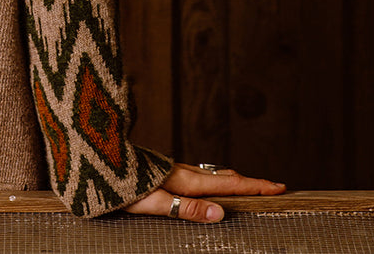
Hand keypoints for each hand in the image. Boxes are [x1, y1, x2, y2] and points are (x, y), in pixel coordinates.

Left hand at [126, 163, 285, 222]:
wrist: (93, 159)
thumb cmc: (121, 186)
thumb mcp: (154, 202)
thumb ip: (187, 209)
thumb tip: (221, 214)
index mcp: (186, 180)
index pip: (229, 184)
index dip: (255, 186)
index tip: (280, 186)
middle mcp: (183, 171)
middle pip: (225, 177)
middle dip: (250, 183)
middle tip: (273, 187)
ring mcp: (174, 169)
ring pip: (211, 174)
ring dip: (233, 180)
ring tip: (248, 186)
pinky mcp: (164, 170)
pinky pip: (199, 175)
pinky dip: (216, 179)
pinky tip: (210, 185)